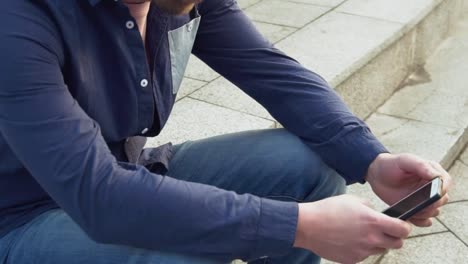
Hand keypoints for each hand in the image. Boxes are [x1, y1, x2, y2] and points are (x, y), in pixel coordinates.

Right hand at [294, 195, 411, 263]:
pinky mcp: (353, 260)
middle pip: (397, 244)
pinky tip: (350, 240)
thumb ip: (369, 207)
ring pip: (380, 250)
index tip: (402, 225)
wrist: (308, 226)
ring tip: (362, 234)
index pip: (403, 230)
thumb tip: (376, 213)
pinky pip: (364, 255)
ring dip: (377, 243)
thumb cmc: (327, 210)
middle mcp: (371, 238)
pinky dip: (361, 249)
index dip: (405, 227)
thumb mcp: (352, 200)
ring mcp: (362, 251)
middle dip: (394, 237)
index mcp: (373, 221)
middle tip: (385, 230)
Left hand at [366, 153, 451, 226]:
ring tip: (413, 209)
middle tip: (421, 203)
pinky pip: (424, 220)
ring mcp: (423, 199)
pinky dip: (420, 221)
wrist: (376, 175)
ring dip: (426, 213)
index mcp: (432, 172)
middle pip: (442, 199)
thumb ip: (421, 166)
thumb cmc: (391, 164)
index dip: (442, 189)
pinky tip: (413, 218)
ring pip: (434, 211)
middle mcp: (431, 187)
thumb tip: (437, 176)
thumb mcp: (405, 161)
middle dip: (434, 203)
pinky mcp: (415, 209)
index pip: (446, 182)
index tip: (434, 193)